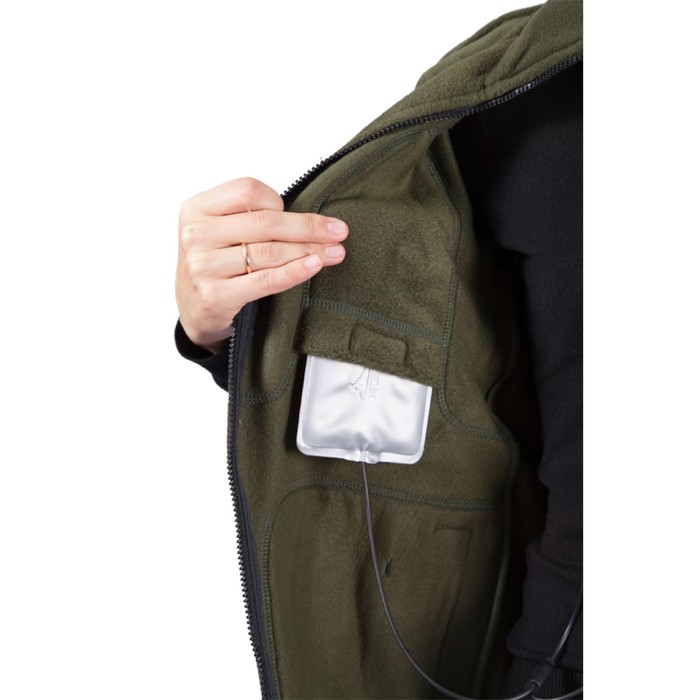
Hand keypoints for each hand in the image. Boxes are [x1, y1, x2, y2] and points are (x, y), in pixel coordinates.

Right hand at [176, 177, 347, 353]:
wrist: (194, 310)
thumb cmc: (216, 265)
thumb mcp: (220, 231)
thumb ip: (250, 218)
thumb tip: (313, 219)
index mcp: (196, 209)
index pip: (248, 191)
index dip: (278, 201)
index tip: (300, 216)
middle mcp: (195, 235)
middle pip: (265, 222)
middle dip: (308, 227)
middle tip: (338, 232)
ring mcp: (202, 266)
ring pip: (269, 252)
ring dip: (309, 251)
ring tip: (334, 252)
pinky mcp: (215, 295)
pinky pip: (266, 280)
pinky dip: (295, 272)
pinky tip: (314, 266)